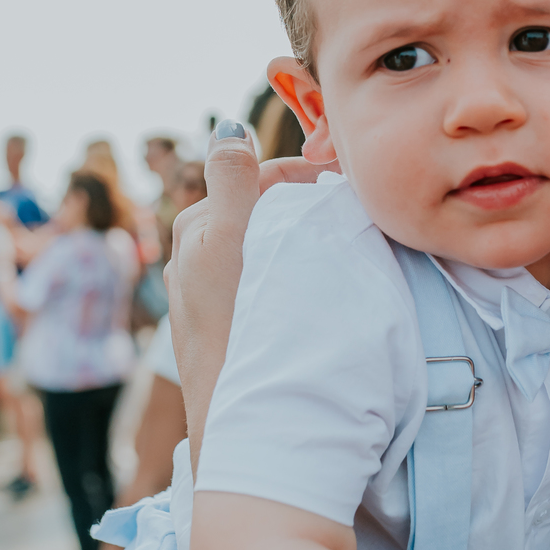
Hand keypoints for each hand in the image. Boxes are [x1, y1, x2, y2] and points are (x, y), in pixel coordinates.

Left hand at [168, 126, 321, 464]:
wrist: (244, 424)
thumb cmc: (235, 328)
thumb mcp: (228, 242)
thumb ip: (230, 181)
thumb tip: (229, 126)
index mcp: (194, 229)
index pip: (252, 174)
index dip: (300, 169)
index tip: (349, 176)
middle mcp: (194, 258)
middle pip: (258, 206)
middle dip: (303, 199)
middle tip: (356, 205)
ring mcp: (211, 294)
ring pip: (263, 240)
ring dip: (300, 232)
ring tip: (342, 238)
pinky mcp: (231, 325)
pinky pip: (266, 274)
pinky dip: (293, 264)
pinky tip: (317, 280)